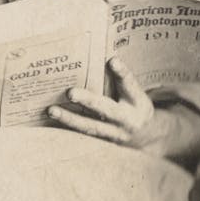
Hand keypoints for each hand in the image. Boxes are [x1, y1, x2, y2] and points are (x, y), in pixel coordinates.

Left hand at [47, 57, 171, 155]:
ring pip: (90, 126)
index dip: (122, 73)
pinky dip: (68, 127)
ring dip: (69, 119)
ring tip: (52, 110)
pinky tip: (53, 120)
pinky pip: (84, 135)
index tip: (112, 61)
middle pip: (106, 109)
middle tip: (70, 92)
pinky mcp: (104, 142)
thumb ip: (119, 80)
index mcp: (137, 102)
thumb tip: (100, 59)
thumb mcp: (134, 94)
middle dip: (88, 100)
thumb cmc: (134, 106)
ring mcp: (115, 134)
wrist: (147, 137)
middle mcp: (127, 120)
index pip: (130, 85)